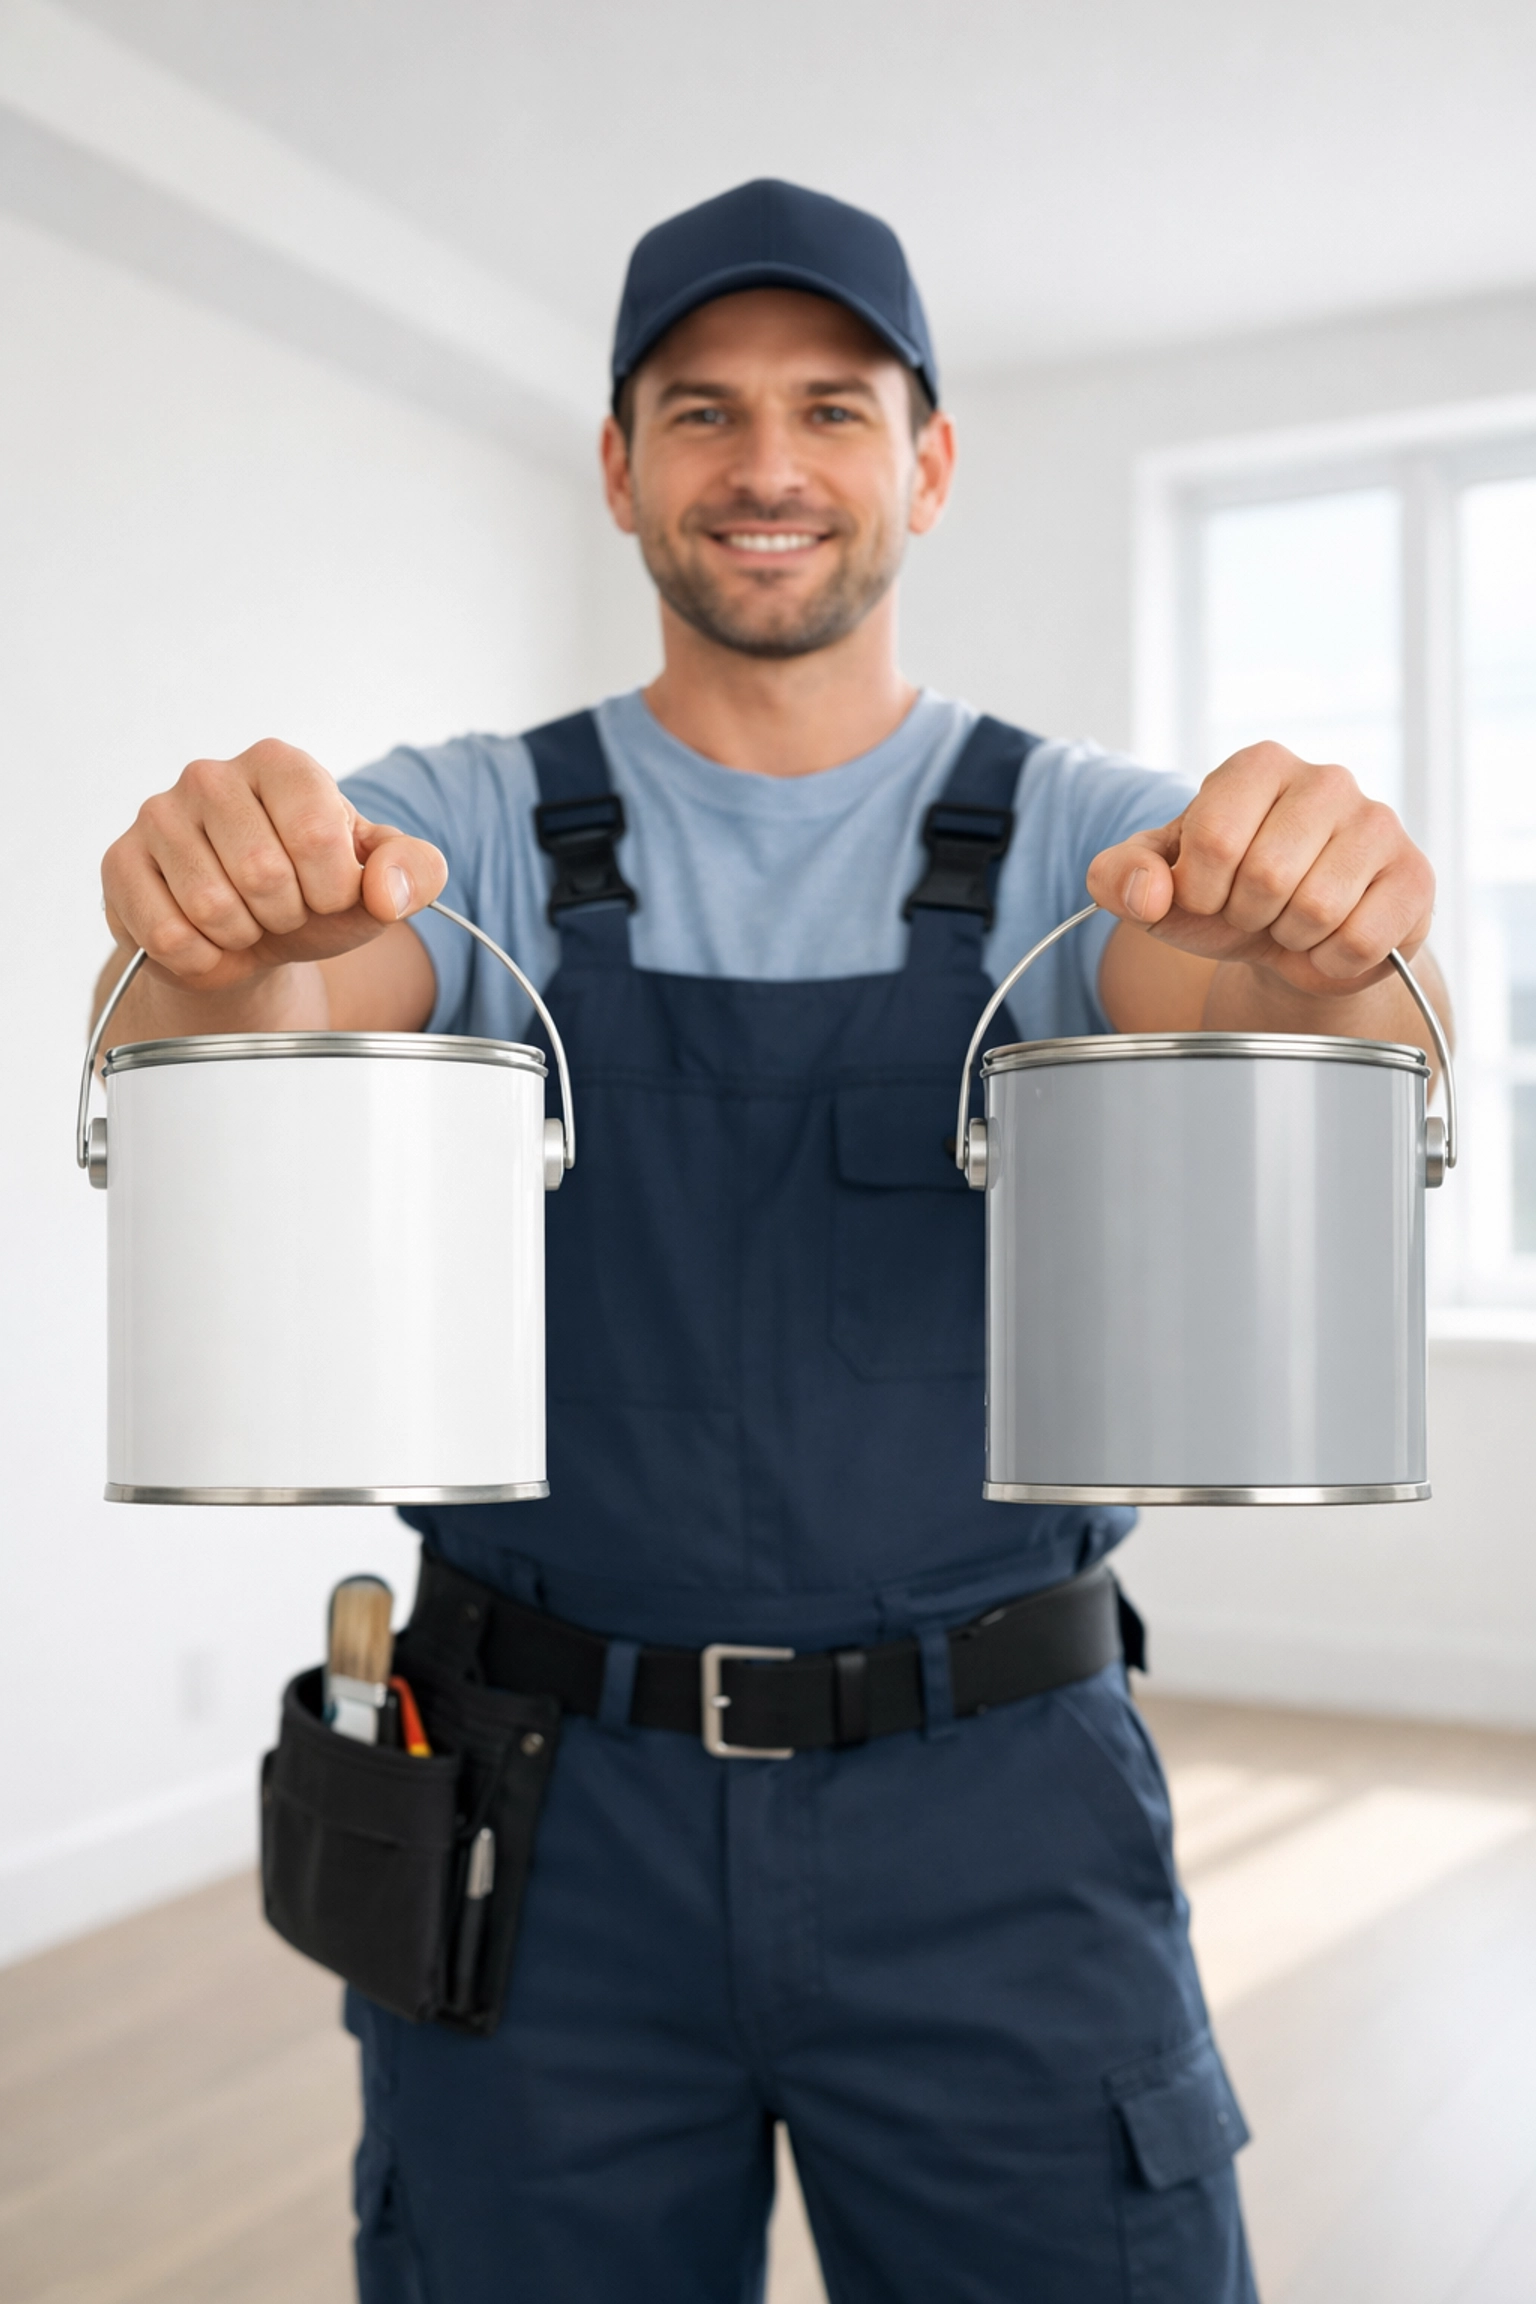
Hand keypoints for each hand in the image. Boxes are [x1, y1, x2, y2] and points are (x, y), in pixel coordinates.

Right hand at [101, 739, 446, 992]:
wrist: (251, 938)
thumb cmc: (314, 896)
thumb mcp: (378, 885)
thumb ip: (413, 873)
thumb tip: (385, 892)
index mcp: (281, 765)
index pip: (317, 836)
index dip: (333, 889)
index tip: (328, 892)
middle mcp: (212, 775)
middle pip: (262, 873)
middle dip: (286, 916)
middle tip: (281, 910)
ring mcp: (158, 815)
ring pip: (211, 907)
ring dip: (242, 936)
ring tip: (244, 919)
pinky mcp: (119, 862)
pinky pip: (167, 934)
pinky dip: (201, 957)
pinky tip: (205, 936)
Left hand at [1087, 742, 1434, 996]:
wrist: (1288, 943)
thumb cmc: (1221, 899)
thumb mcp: (1154, 887)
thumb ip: (1119, 877)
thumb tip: (1146, 894)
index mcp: (1257, 766)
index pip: (1213, 837)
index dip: (1200, 888)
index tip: (1209, 891)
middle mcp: (1325, 779)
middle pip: (1266, 874)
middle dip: (1246, 915)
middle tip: (1255, 910)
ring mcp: (1378, 823)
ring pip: (1316, 909)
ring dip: (1289, 937)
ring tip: (1291, 920)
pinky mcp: (1414, 877)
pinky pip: (1360, 941)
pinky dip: (1330, 960)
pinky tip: (1329, 938)